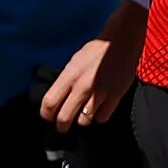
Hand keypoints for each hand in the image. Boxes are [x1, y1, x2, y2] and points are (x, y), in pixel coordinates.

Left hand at [39, 7, 144, 128]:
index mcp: (69, 76)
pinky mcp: (115, 97)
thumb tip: (59, 98)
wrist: (122, 42)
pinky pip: (102, 118)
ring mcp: (100, 94)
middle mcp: (82, 87)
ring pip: (84, 121)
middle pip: (64, 117)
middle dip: (61, 125)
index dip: (46, 114)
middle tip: (63, 125)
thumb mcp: (74, 62)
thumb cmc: (96, 50)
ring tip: (84, 113)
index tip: (49, 117)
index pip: (49, 103)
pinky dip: (99, 116)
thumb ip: (66, 81)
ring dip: (82, 119)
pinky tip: (99, 108)